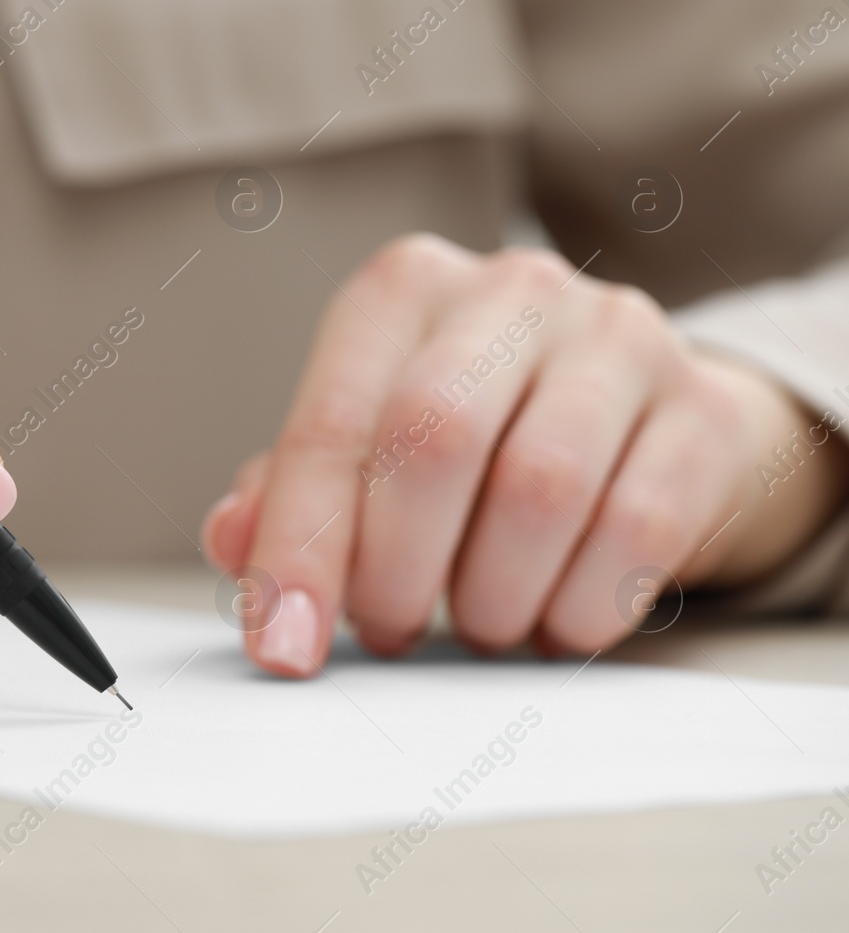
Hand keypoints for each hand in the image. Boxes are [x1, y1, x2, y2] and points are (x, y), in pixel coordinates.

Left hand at [202, 234, 846, 675]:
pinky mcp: (704, 406)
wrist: (635, 422)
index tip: (285, 647)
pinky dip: (579, 606)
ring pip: (541, 489)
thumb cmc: (473, 436)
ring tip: (475, 620)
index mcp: (404, 290)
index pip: (333, 422)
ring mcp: (619, 336)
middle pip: (434, 438)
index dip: (301, 548)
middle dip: (395, 568)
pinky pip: (638, 530)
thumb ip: (293, 492)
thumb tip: (232, 541)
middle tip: (386, 632)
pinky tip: (553, 619)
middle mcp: (511, 289)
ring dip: (491, 595)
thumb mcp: (368, 447)